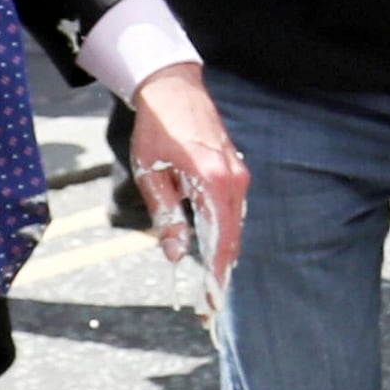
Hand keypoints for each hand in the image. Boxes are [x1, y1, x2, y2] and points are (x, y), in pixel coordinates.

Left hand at [126, 60, 246, 285]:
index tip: (211, 302)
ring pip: (234, 225)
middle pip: (233, 237)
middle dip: (222, 272)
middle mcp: (234, 180)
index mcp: (213, 182)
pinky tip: (211, 250)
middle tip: (209, 302)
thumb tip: (175, 255)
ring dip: (223, 254)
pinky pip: (232, 210)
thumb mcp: (150, 175)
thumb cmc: (156, 129)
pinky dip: (224, 233)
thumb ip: (166, 216)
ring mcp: (238, 174)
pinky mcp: (235, 170)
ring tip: (210, 283)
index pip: (222, 240)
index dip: (217, 275)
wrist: (172, 87)